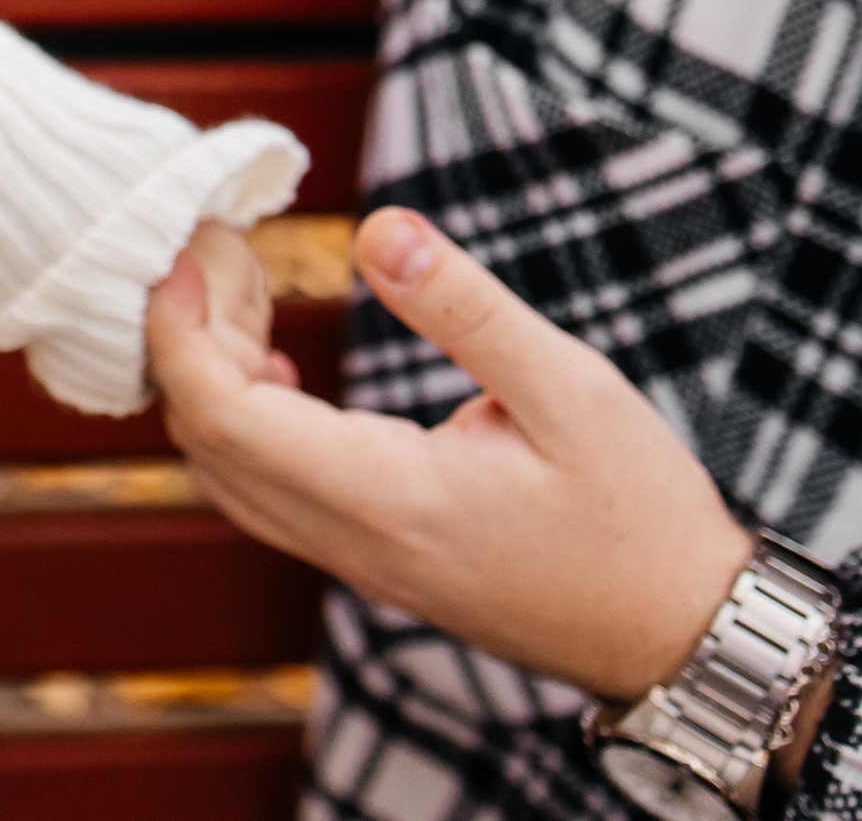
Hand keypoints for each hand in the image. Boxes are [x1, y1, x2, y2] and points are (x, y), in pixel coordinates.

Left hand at [146, 206, 751, 701]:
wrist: (680, 633)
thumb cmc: (639, 514)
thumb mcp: (569, 388)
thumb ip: (464, 307)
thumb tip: (377, 228)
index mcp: (386, 499)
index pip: (225, 420)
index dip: (181, 333)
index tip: (187, 253)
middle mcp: (353, 543)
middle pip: (207, 446)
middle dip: (186, 342)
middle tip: (216, 252)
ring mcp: (359, 562)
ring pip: (230, 476)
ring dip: (212, 382)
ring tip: (245, 290)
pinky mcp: (376, 561)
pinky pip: (270, 495)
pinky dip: (247, 423)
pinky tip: (280, 367)